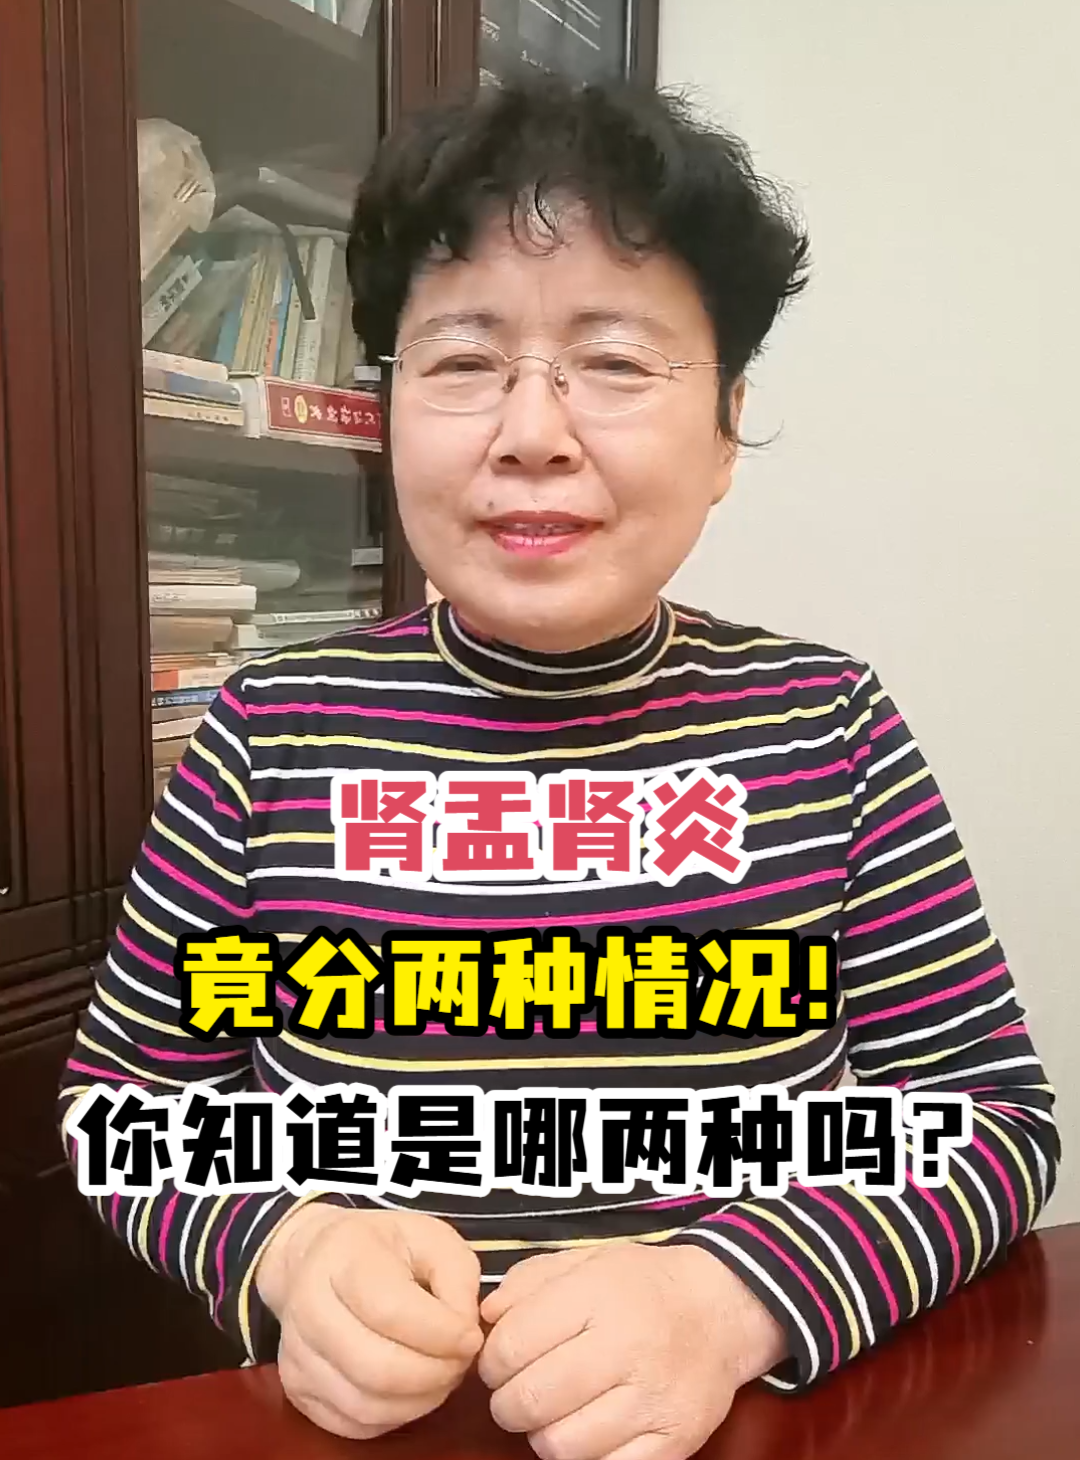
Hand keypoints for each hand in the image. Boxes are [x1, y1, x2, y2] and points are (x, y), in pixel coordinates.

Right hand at [255, 1204, 482, 1439]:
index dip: (441, 1334)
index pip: (392, 1311)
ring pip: (365, 1405)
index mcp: (344, 1258)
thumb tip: (464, 1332)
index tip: (471, 1337)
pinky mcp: (297, 1391)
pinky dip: (393, 1416)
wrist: (310, 1259)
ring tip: (441, 1376)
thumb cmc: (381, 1246)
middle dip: (434, 1375)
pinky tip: (412, 1390)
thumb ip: (457, 1277)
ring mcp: (297, 1356)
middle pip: (377, 1369)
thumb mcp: (430, 1237)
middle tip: (460, 1363)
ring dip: (418, 1401)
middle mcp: (310, 1309)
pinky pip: (353, 1424)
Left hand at [478, 1242, 787, 1459]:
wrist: (719, 1310)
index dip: (491, 1362)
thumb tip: (485, 1321)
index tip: (499, 1362)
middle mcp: (627, 1347)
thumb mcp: (584, 1260)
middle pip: (530, 1400)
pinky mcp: (673, 1442)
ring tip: (556, 1411)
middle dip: (508, 1402)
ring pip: (560, 1445)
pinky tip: (588, 1429)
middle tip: (520, 1392)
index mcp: (598, 1295)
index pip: (511, 1346)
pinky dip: (584, 1456)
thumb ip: (527, 1282)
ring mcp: (653, 1400)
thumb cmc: (640, 1285)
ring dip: (543, 1433)